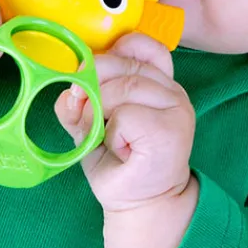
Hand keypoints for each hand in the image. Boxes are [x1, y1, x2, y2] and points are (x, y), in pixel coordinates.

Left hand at [54, 32, 194, 210]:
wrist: (139, 202)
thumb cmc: (117, 159)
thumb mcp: (89, 121)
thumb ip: (77, 99)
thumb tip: (71, 88)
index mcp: (156, 81)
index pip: (140, 45)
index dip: (111, 53)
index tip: (91, 76)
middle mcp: (171, 89)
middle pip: (120, 66)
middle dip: (92, 89)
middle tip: (89, 120)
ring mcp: (176, 107)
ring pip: (121, 89)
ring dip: (100, 116)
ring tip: (108, 140)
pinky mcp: (171, 130)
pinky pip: (126, 115)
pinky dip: (113, 135)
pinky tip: (123, 150)